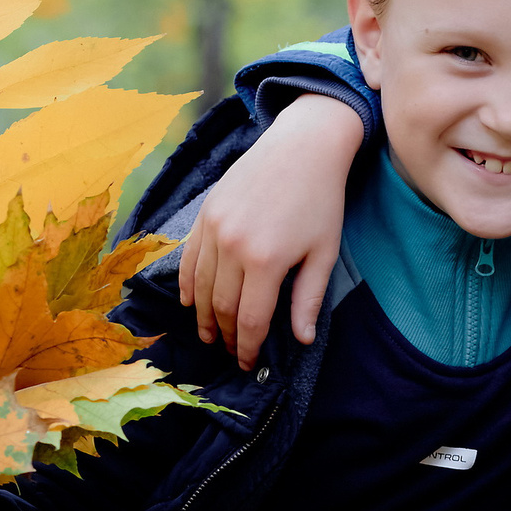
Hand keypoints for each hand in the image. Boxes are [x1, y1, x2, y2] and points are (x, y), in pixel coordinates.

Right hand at [177, 95, 365, 365]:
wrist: (301, 147)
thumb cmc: (320, 201)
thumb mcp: (323, 253)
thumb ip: (308, 299)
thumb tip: (302, 340)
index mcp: (266, 262)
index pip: (250, 319)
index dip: (247, 347)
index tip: (247, 363)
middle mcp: (233, 247)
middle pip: (221, 307)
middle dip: (225, 335)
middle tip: (230, 352)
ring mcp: (214, 229)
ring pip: (200, 287)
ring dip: (203, 316)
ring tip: (208, 335)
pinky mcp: (205, 214)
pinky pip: (188, 259)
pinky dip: (186, 284)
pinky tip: (189, 302)